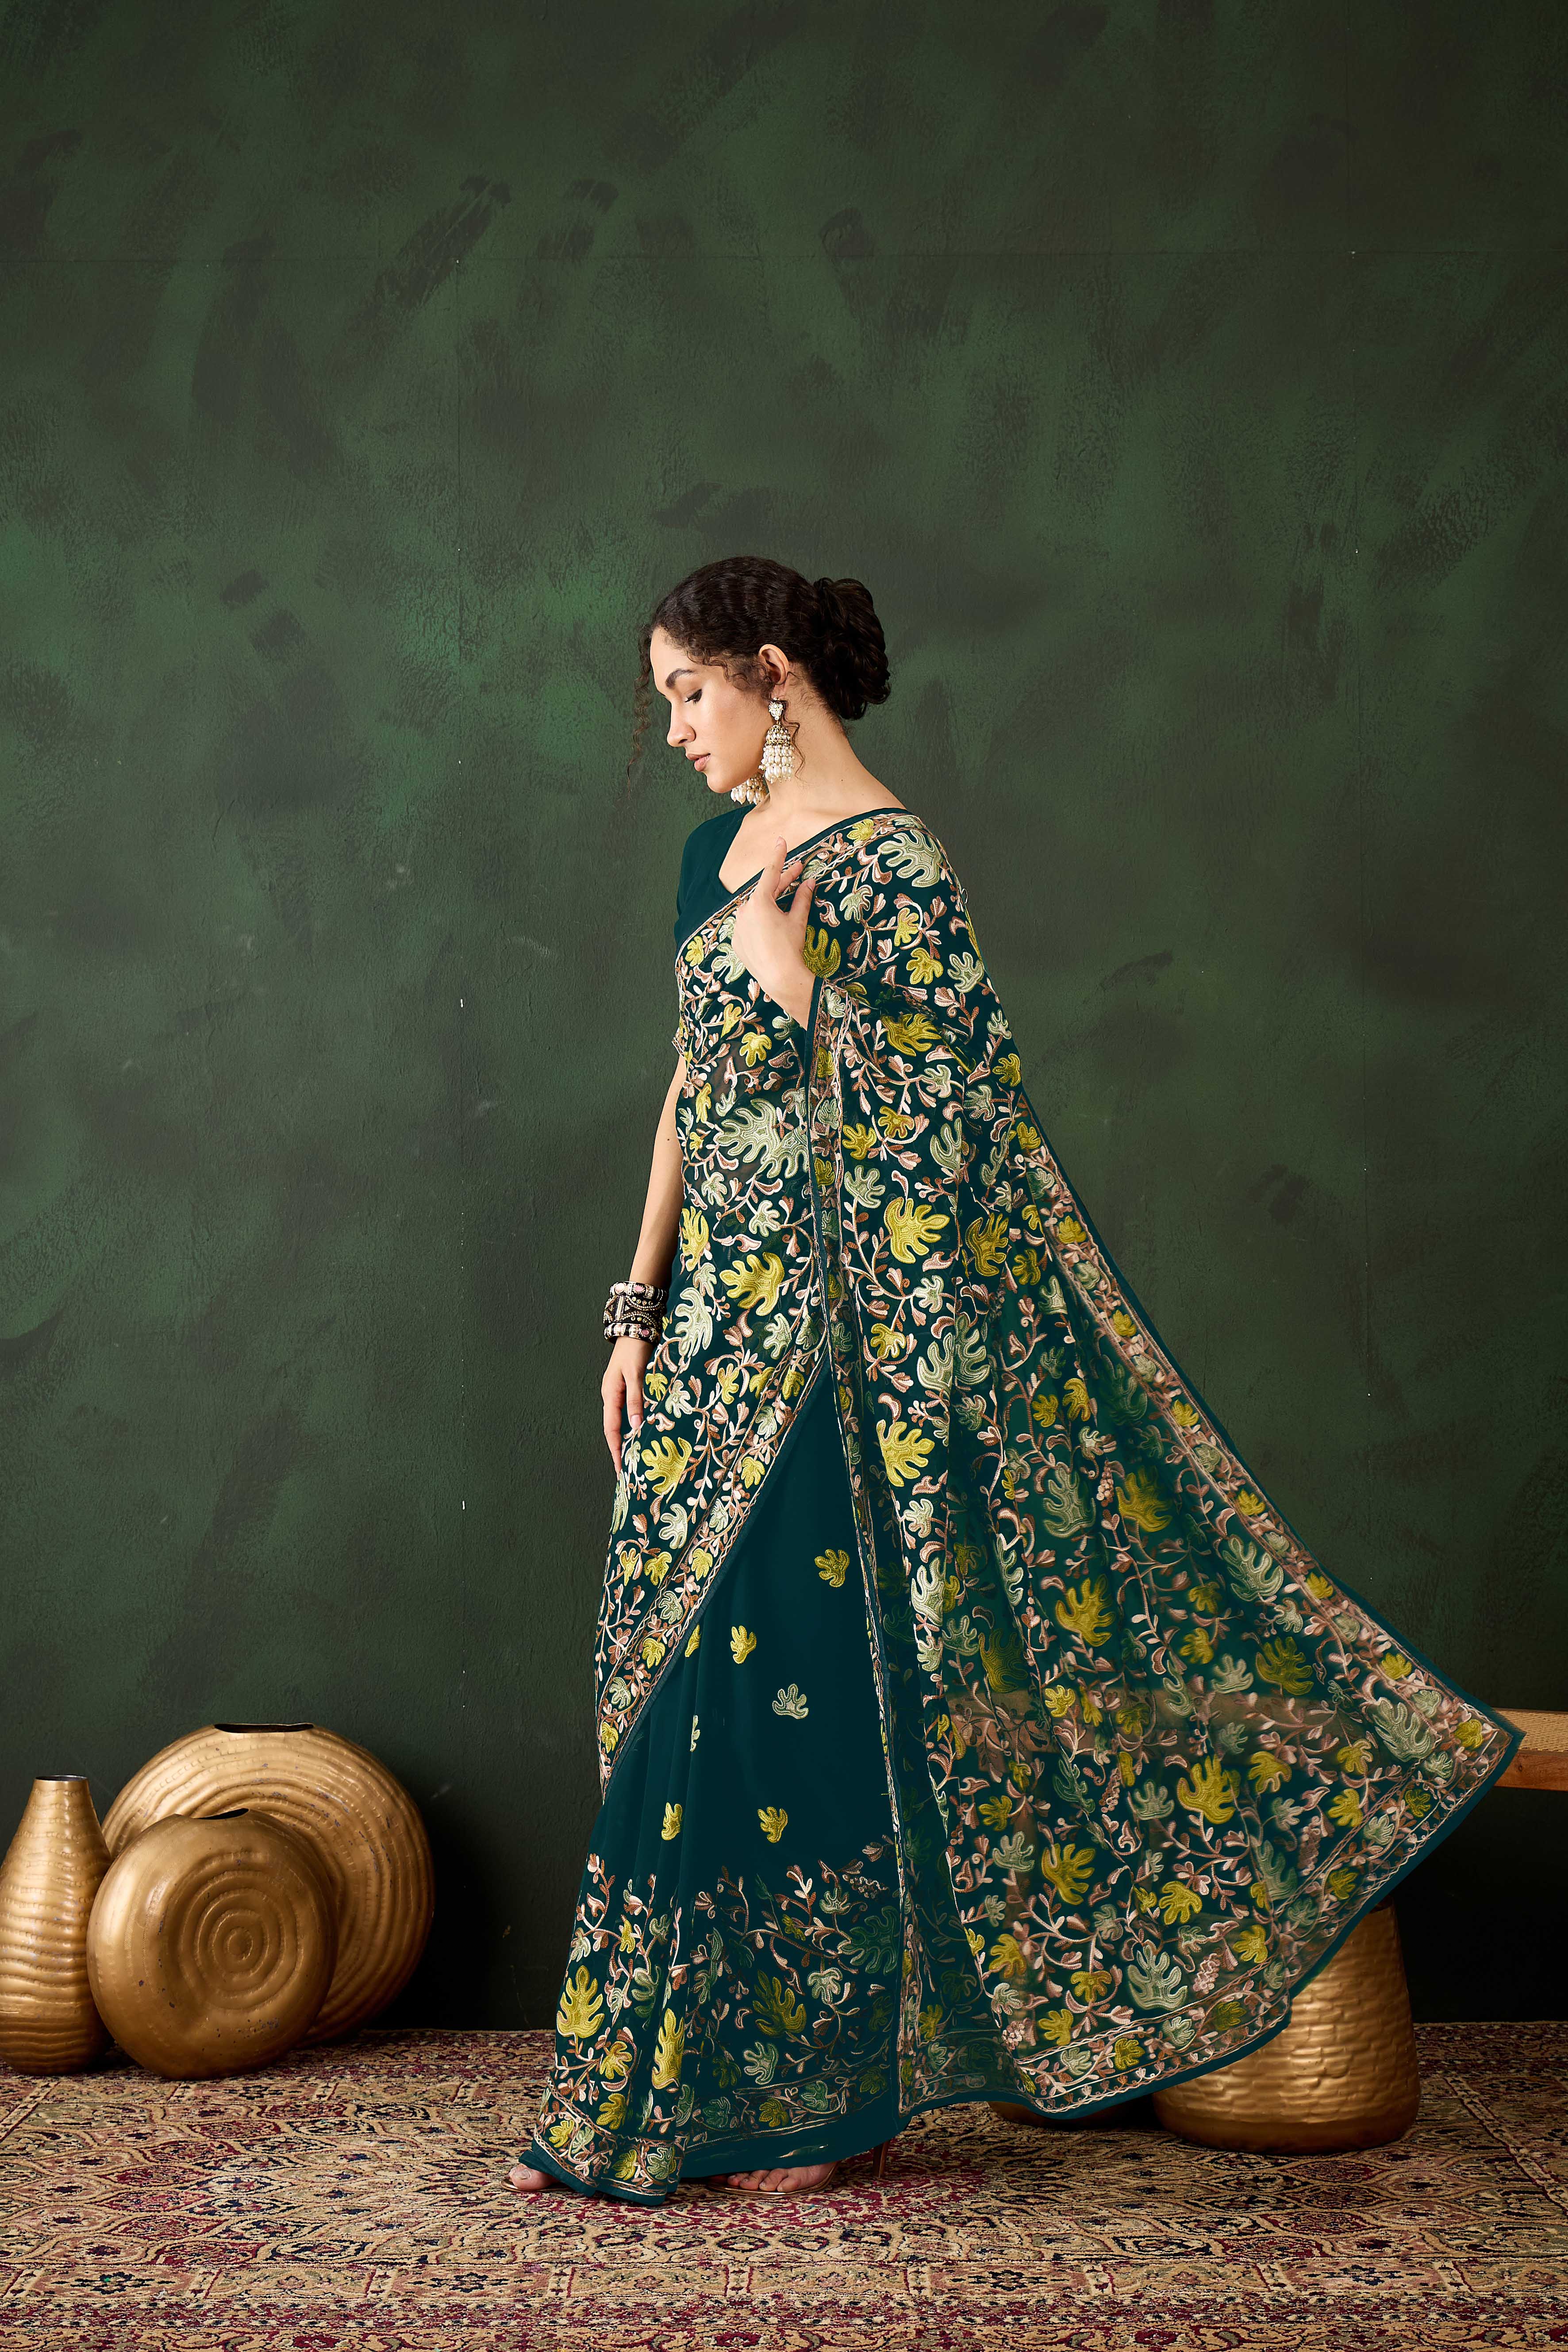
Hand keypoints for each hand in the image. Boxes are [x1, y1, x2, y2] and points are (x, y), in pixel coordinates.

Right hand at [602, 1334, 652, 1473]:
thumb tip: (636, 1425)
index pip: (611, 1429)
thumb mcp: (635, 1375)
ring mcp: (617, 1392)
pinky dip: (629, 1426)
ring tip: (630, 1458)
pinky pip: (625, 1412)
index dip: (615, 1449)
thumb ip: (635, 1399)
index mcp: (610, 1395)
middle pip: (612, 1429)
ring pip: (618, 1421)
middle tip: (624, 1470)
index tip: (619, 1469)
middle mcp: (611, 1396)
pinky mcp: (625, 1388)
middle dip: (617, 1450)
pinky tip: (637, 1433)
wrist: (635, 1328)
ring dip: (623, 1440)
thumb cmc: (634, 1350)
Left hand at [729, 836, 816, 1026]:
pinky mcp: (736, 941)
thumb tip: (810, 882)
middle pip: (765, 891)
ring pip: (755, 909)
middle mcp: (744, 911)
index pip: (770, 873)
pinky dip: (760, 923)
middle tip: (798, 871)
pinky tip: (772, 929)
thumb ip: (802, 898)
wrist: (780, 978)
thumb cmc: (790, 948)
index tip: (780, 840)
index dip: (778, 856)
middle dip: (782, 882)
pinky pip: (748, 926)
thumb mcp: (797, 920)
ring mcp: (738, 926)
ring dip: (770, 905)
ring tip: (785, 907)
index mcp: (759, 902)